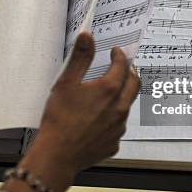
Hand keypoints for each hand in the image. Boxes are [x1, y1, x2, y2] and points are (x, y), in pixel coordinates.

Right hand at [25, 32, 139, 177]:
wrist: (57, 155)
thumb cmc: (59, 119)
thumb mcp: (66, 82)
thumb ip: (80, 58)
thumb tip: (87, 37)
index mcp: (109, 89)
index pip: (122, 66)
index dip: (120, 56)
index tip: (116, 52)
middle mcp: (120, 108)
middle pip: (134, 84)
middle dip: (130, 73)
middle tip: (124, 67)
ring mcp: (119, 128)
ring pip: (126, 106)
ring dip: (122, 96)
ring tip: (109, 93)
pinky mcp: (114, 143)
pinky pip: (118, 126)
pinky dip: (113, 118)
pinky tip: (99, 119)